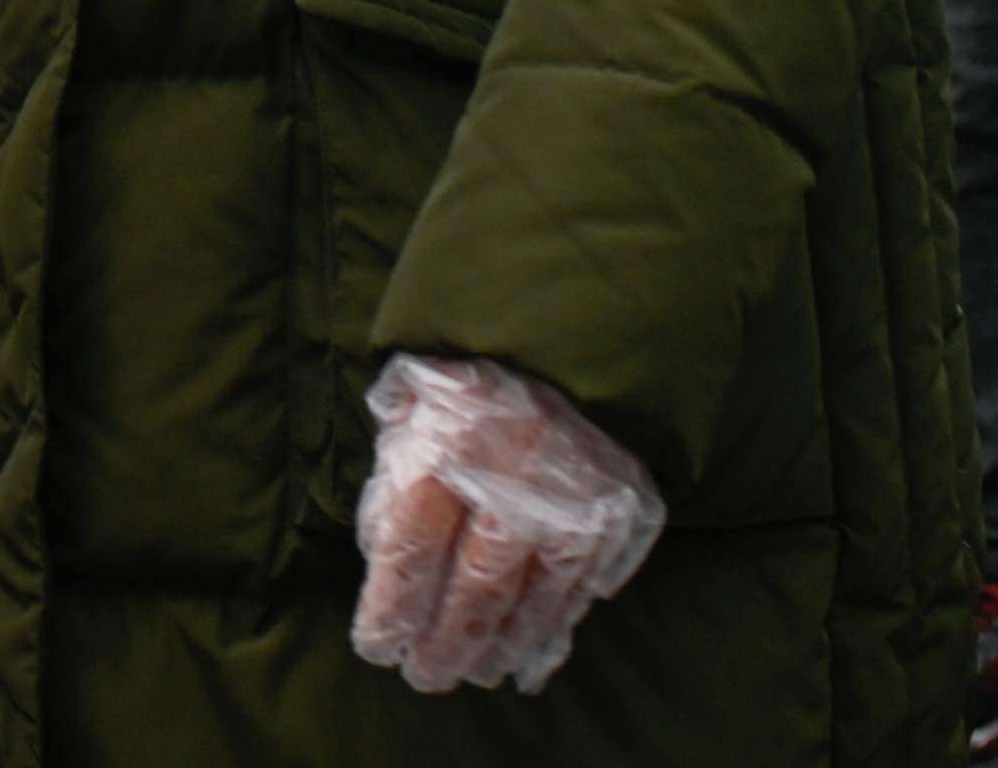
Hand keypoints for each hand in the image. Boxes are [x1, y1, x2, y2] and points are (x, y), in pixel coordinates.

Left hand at [350, 355, 667, 697]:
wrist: (571, 320)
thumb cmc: (471, 368)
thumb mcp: (413, 405)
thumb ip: (397, 479)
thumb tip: (387, 561)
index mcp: (445, 449)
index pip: (410, 559)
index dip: (390, 614)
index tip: (378, 647)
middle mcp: (512, 482)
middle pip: (474, 595)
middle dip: (446, 647)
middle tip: (427, 676)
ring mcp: (573, 499)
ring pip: (534, 601)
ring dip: (502, 645)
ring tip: (480, 670)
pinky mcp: (619, 507)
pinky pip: (583, 582)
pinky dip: (555, 619)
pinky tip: (533, 639)